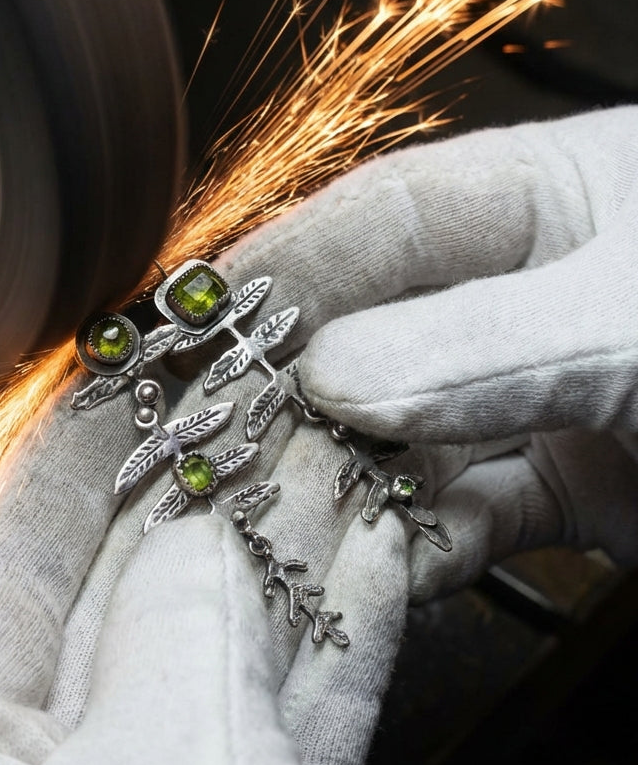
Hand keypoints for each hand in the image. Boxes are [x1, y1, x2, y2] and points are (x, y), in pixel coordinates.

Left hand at [0, 267, 419, 764]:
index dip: (59, 454)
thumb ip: (169, 630)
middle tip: (253, 392)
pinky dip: (337, 634)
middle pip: (116, 594)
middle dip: (201, 483)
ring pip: (216, 649)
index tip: (113, 371)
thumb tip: (202, 533)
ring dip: (288, 544)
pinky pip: (289, 716)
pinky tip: (373, 548)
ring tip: (335, 447)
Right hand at [237, 104, 637, 598]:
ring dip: (346, 479)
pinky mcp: (564, 490)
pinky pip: (462, 516)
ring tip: (280, 508)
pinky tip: (380, 565)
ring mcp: (539, 397)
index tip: (200, 315)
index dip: (282, 264)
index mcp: (546, 199)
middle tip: (216, 431)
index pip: (378, 219)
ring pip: (403, 436)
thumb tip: (337, 375)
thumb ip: (490, 343)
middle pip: (373, 335)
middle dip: (296, 388)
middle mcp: (526, 297)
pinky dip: (416, 547)